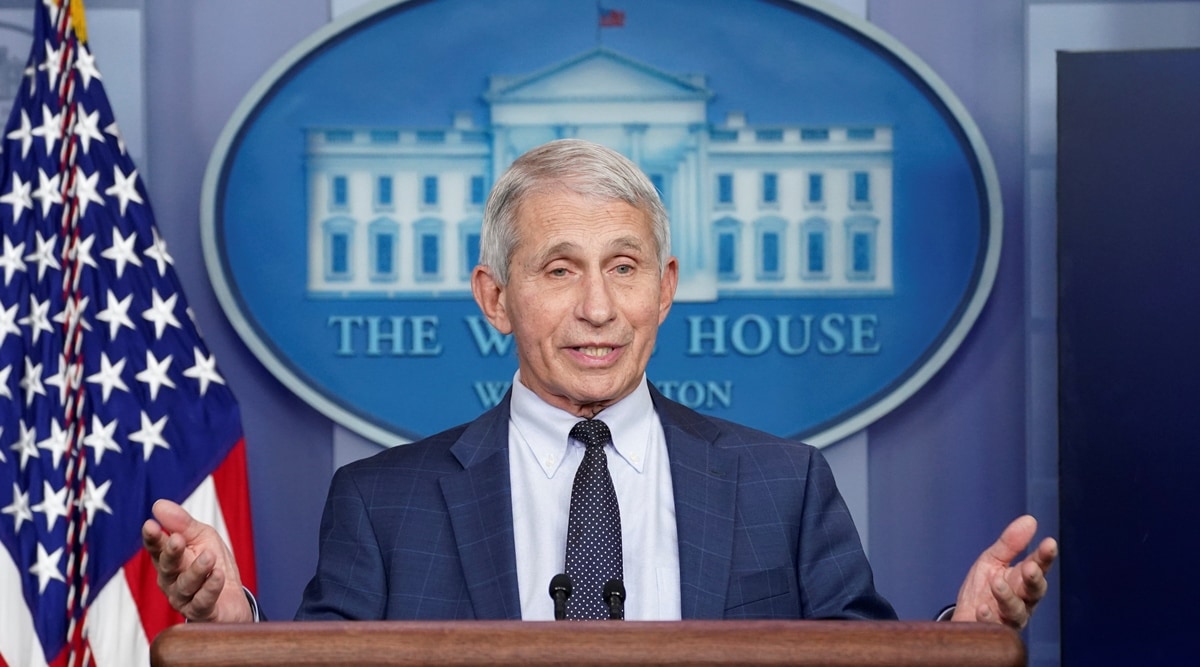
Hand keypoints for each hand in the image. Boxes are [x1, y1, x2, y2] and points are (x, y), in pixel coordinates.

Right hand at [141, 498, 253, 622]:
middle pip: (167, 567)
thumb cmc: (213, 564)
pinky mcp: (202, 612)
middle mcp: (171, 581)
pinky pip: (203, 602)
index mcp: (169, 560)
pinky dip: (210, 588)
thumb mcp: (202, 537)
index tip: (150, 525)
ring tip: (209, 557)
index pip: (157, 548)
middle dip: (171, 553)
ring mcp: (185, 599)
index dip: (153, 538)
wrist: (232, 600)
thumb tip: (158, 505)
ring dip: (196, 570)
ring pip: (185, 586)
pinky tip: (218, 576)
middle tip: (177, 540)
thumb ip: (182, 523)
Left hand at [951, 515, 1056, 628]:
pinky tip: (982, 608)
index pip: (1038, 566)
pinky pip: (994, 627)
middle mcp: (1022, 600)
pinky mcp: (993, 632)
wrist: (964, 617)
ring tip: (996, 584)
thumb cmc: (983, 588)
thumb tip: (1030, 519)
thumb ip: (1010, 543)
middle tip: (1030, 568)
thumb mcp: (993, 560)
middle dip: (1034, 579)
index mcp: (1023, 580)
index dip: (1045, 556)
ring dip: (1008, 597)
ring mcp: (1009, 618)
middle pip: (1034, 591)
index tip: (1049, 544)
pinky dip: (988, 617)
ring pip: (1016, 611)